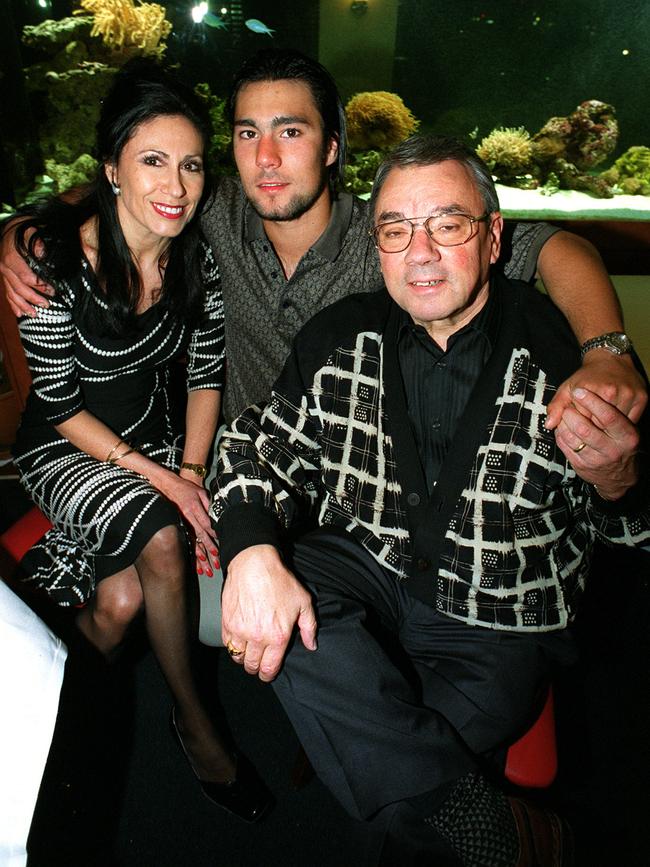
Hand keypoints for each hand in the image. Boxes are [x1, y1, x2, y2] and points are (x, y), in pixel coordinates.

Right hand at [0, 225, 52, 316]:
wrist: (9, 230)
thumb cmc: (21, 231)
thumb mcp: (30, 232)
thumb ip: (36, 243)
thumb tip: (42, 253)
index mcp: (11, 259)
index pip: (25, 277)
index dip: (39, 285)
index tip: (52, 290)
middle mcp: (5, 268)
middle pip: (19, 288)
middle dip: (33, 299)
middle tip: (47, 305)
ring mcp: (4, 274)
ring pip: (12, 293)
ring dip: (23, 306)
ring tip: (34, 315)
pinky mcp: (5, 277)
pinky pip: (7, 293)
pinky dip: (13, 305)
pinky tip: (19, 314)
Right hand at [178, 468, 219, 575]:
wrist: (169, 485)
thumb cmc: (187, 488)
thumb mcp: (200, 492)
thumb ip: (209, 504)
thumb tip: (217, 515)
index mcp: (194, 507)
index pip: (206, 523)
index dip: (213, 532)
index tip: (221, 541)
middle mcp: (188, 516)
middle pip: (200, 534)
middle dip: (209, 547)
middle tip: (217, 557)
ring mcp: (182, 522)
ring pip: (193, 540)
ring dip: (200, 554)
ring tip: (206, 566)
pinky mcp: (180, 524)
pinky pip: (187, 540)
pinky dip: (192, 551)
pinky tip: (196, 560)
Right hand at [222, 544, 316, 681]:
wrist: (254, 565)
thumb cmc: (280, 581)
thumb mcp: (303, 602)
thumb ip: (309, 627)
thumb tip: (311, 645)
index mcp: (277, 636)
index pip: (269, 668)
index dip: (268, 675)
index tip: (267, 674)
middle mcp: (257, 637)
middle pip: (252, 666)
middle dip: (255, 668)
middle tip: (258, 664)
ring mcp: (240, 631)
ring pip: (238, 657)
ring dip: (243, 658)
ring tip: (248, 652)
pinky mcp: (227, 622)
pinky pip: (227, 643)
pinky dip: (232, 645)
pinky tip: (239, 640)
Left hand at [546, 351, 646, 429]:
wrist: (610, 357)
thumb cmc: (587, 376)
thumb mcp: (567, 388)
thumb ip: (556, 406)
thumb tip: (549, 424)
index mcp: (594, 389)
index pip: (584, 420)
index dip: (579, 422)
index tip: (576, 419)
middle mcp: (614, 391)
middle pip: (601, 424)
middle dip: (594, 425)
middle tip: (589, 417)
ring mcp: (630, 395)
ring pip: (617, 424)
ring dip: (609, 424)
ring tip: (601, 415)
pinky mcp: (642, 398)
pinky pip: (631, 420)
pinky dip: (622, 421)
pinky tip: (615, 414)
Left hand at [554, 386, 640, 499]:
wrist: (621, 471)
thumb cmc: (616, 435)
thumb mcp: (617, 421)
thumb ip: (597, 407)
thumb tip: (572, 405)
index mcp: (627, 435)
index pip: (608, 416)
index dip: (591, 401)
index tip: (578, 391)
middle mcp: (614, 449)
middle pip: (585, 428)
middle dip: (571, 413)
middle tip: (569, 405)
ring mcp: (597, 460)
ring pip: (572, 438)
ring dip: (562, 423)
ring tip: (564, 414)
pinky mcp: (582, 467)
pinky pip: (564, 446)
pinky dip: (559, 433)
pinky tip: (562, 426)